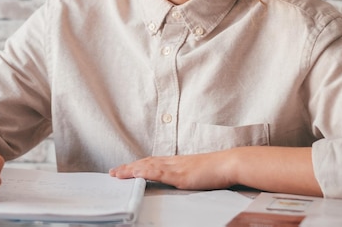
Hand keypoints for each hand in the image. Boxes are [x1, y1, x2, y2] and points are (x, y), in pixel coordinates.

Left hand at [109, 150, 234, 190]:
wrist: (229, 164)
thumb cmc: (216, 169)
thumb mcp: (196, 172)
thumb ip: (184, 174)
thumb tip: (179, 179)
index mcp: (176, 162)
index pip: (151, 162)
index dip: (136, 165)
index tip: (124, 168)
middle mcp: (172, 162)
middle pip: (145, 163)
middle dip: (128, 167)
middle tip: (112, 172)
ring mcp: (175, 167)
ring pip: (148, 167)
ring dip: (131, 170)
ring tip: (117, 174)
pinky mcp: (180, 175)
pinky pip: (160, 173)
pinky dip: (146, 172)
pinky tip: (136, 174)